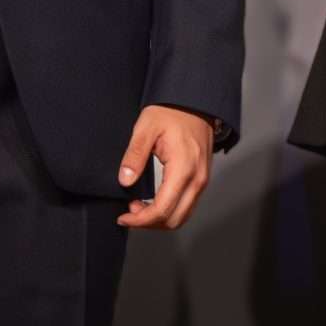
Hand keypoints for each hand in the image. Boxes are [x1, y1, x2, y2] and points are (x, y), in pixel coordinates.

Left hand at [115, 105, 215, 230]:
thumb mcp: (146, 128)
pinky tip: (153, 201)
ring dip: (159, 218)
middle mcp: (197, 179)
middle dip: (148, 223)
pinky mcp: (201, 179)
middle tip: (129, 213)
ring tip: (139, 207)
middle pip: (174, 220)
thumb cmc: (172, 112)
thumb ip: (135, 155)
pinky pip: (187, 205)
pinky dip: (169, 210)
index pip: (162, 210)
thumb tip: (125, 180)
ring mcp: (202, 180)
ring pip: (182, 216)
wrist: (194, 102)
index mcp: (183, 168)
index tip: (123, 218)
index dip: (140, 220)